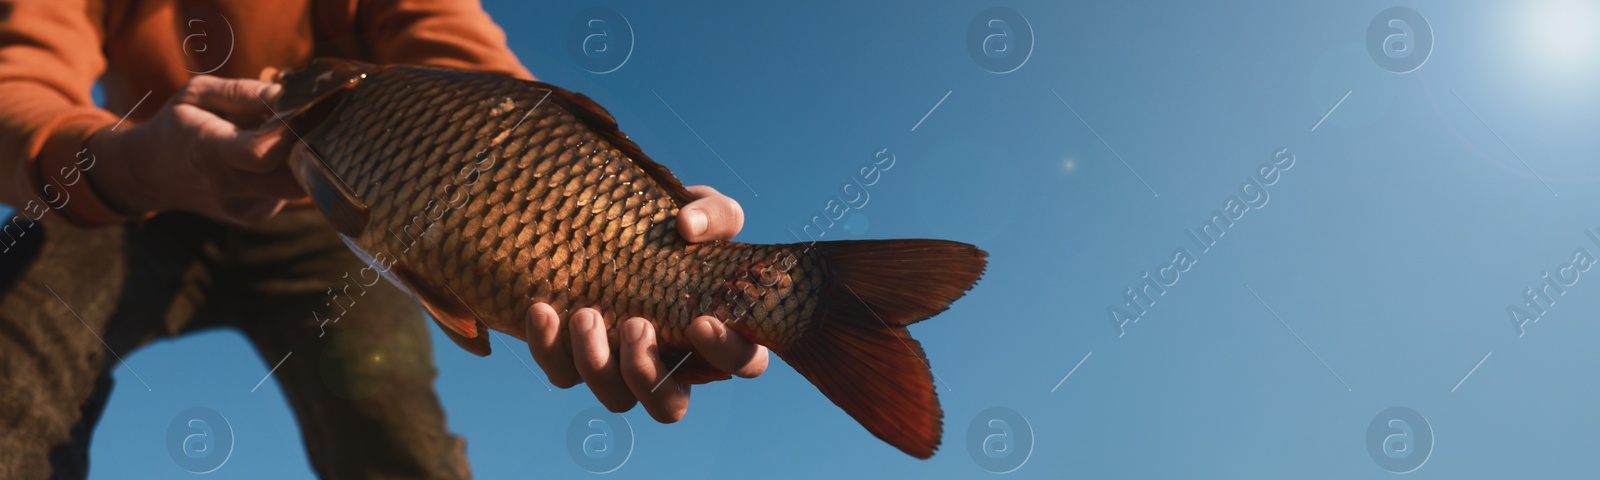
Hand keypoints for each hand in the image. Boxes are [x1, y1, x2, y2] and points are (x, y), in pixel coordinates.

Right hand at [86, 75, 300, 224]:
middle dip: (314, 148)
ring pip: (297, 183)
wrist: (150, 174)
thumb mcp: (198, 94)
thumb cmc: (177, 125)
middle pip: (296, 178)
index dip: (291, 132)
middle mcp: (227, 187)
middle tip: (316, 120)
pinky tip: (267, 158)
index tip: (305, 107)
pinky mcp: (256, 217)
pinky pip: (287, 190)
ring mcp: (244, 208)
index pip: (261, 153)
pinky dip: (286, 170)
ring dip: (300, 157)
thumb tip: (289, 93)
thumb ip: (243, 92)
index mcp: (208, 151)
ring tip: (281, 136)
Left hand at [523, 186, 767, 422]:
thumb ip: (714, 214)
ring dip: (596, 364)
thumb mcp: (708, 211)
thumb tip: (687, 226)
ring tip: (586, 312)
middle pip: (668, 407)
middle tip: (636, 324)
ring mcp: (624, 367)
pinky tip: (543, 309)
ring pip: (614, 399)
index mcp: (719, 333)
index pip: (742, 363)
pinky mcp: (580, 358)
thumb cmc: (679, 226)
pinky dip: (549, 348)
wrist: (620, 224)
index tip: (701, 321)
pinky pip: (562, 374)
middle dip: (647, 375)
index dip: (725, 353)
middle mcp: (673, 364)